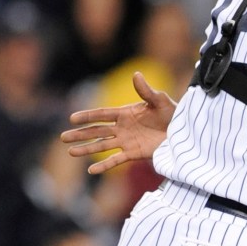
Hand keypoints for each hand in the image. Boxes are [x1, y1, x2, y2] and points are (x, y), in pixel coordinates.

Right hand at [61, 72, 175, 173]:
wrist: (183, 131)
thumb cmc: (172, 113)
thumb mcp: (160, 101)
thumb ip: (146, 91)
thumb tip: (136, 74)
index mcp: (126, 113)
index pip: (102, 114)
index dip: (87, 116)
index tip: (72, 118)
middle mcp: (122, 127)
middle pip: (97, 131)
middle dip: (80, 134)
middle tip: (63, 137)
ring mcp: (126, 141)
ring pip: (102, 145)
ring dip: (87, 148)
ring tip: (71, 151)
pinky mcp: (134, 153)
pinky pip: (116, 160)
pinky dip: (104, 166)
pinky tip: (91, 171)